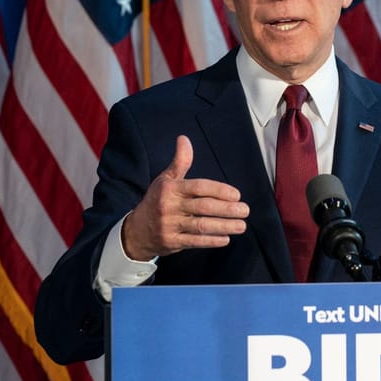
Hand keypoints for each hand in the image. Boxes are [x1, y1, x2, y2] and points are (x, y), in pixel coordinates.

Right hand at [121, 135, 248, 260]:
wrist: (136, 231)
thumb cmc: (156, 201)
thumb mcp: (165, 179)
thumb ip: (180, 161)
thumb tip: (184, 139)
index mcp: (170, 189)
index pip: (198, 187)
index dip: (219, 190)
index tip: (236, 195)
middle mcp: (170, 206)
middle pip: (203, 207)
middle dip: (226, 209)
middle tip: (245, 210)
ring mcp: (170, 225)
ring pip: (201, 226)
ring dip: (224, 226)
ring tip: (241, 225)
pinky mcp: (172, 242)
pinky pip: (195, 241)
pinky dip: (211, 241)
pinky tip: (226, 238)